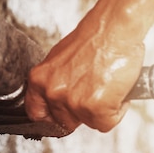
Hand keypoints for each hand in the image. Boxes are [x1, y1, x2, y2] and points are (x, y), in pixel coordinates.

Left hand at [24, 15, 144, 132]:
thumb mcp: (60, 60)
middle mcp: (52, 92)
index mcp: (40, 79)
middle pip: (64, 122)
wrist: (114, 29)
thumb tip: (58, 97)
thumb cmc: (93, 39)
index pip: (36, 113)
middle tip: (92, 94)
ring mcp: (73, 101)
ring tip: (106, 87)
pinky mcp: (95, 107)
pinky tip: (116, 90)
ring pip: (88, 123)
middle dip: (80, 113)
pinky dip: (116, 110)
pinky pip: (106, 123)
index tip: (59, 117)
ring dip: (100, 111)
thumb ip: (55, 81)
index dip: (51, 117)